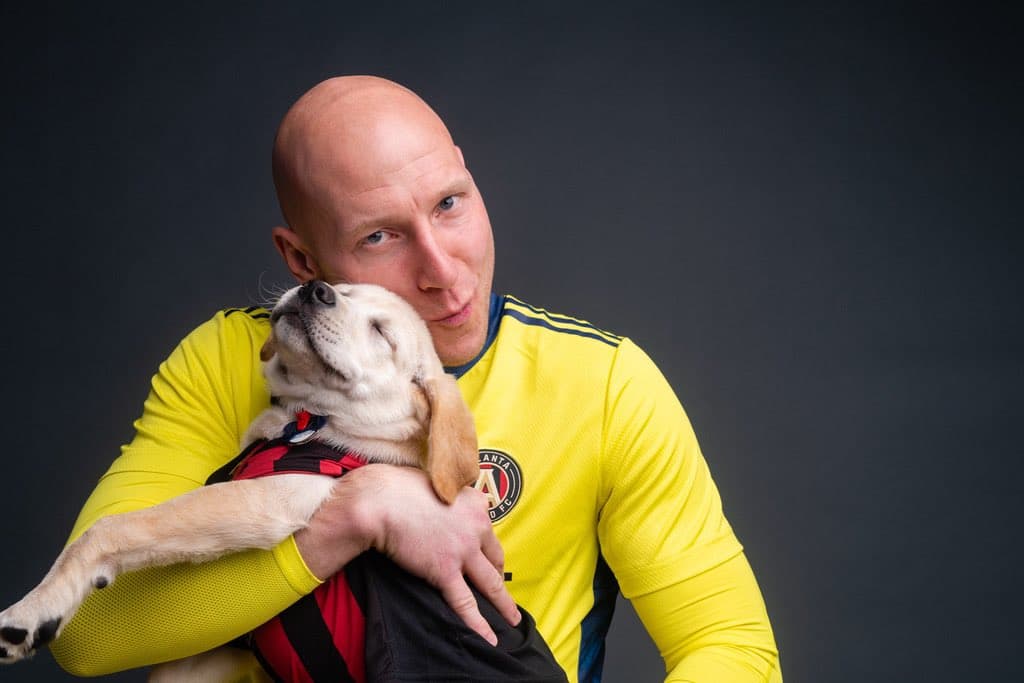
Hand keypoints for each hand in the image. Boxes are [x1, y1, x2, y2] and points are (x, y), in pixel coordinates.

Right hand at [294, 464, 520, 644]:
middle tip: (502, 590)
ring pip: (490, 583)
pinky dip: (479, 623)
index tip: (488, 559)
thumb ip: (450, 496)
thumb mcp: (437, 482)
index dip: (488, 548)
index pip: (488, 532)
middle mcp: (477, 527)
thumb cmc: (400, 488)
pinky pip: (465, 602)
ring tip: (511, 619)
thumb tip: (448, 502)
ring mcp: (463, 551)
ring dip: (503, 604)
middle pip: (495, 558)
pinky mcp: (445, 570)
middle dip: (499, 575)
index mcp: (476, 504)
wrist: (381, 501)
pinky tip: (489, 637)